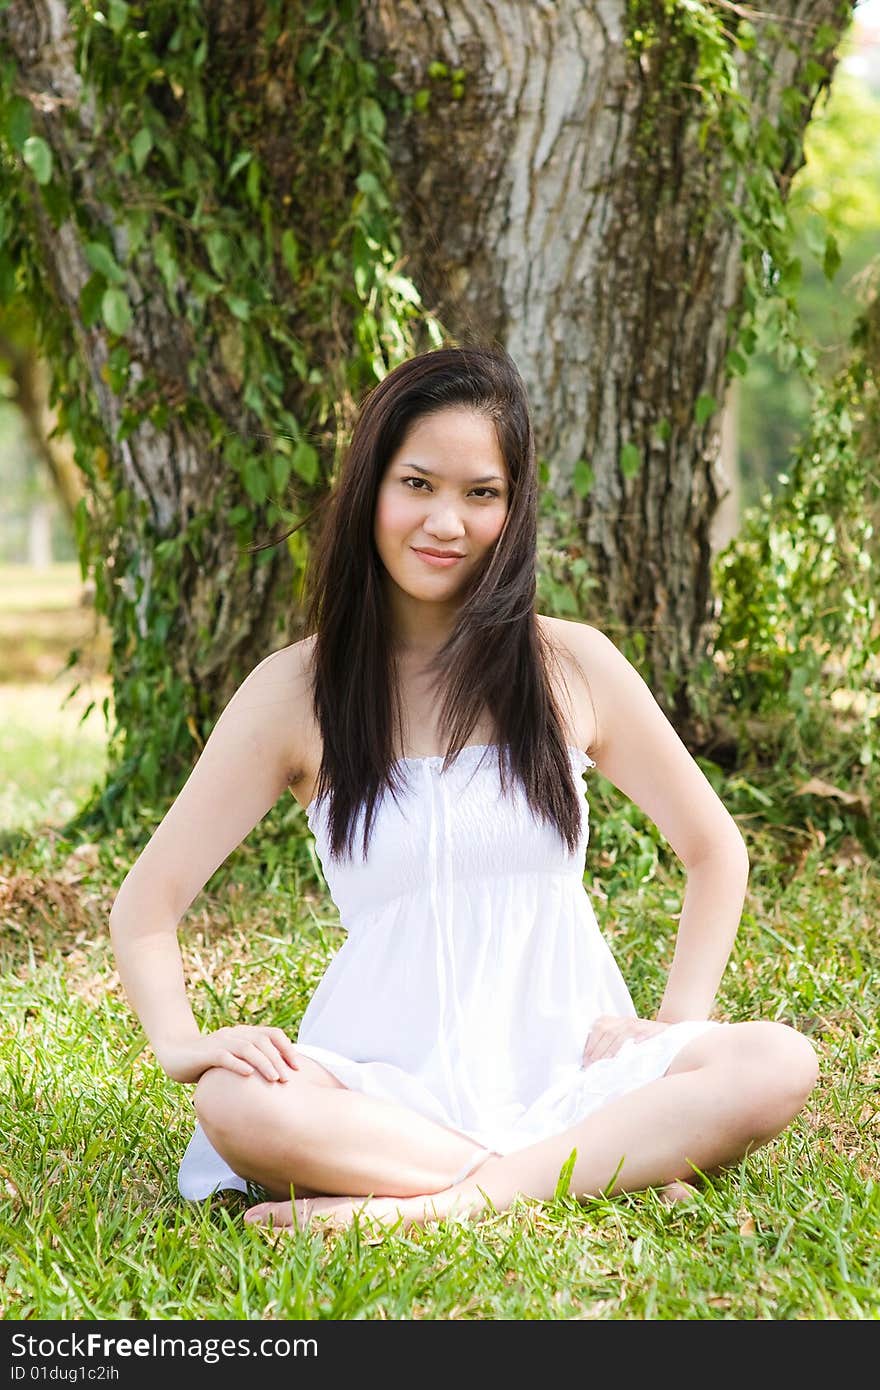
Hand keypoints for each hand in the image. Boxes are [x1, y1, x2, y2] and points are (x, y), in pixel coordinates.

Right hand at [157, 1026, 300, 1084]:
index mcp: (243, 1034)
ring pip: (247, 1048)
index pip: (272, 1034)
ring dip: (263, 1063)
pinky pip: (224, 1057)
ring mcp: (220, 1042)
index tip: (298, 1068)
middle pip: (262, 1041)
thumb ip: (250, 1064)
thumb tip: (277, 1080)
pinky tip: (248, 1075)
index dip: (287, 1048)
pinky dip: (237, 1065)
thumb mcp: (232, 1060)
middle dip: (278, 1060)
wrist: (174, 1053)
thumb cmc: (207, 1061)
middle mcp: (234, 1034)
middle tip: (288, 1079)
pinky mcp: (206, 1053)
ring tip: (275, 1079)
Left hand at [581, 1015, 669, 1066]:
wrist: (668, 1031)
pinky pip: (642, 1033)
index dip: (590, 1043)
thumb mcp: (624, 1036)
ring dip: (610, 1050)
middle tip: (590, 1065)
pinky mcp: (652, 1030)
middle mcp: (626, 1021)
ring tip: (603, 1063)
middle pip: (606, 1031)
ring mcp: (638, 1024)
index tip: (584, 1059)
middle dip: (596, 1049)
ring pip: (620, 1034)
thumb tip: (591, 1058)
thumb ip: (610, 1043)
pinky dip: (636, 1040)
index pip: (598, 1027)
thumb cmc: (642, 1038)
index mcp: (617, 1021)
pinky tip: (632, 1049)